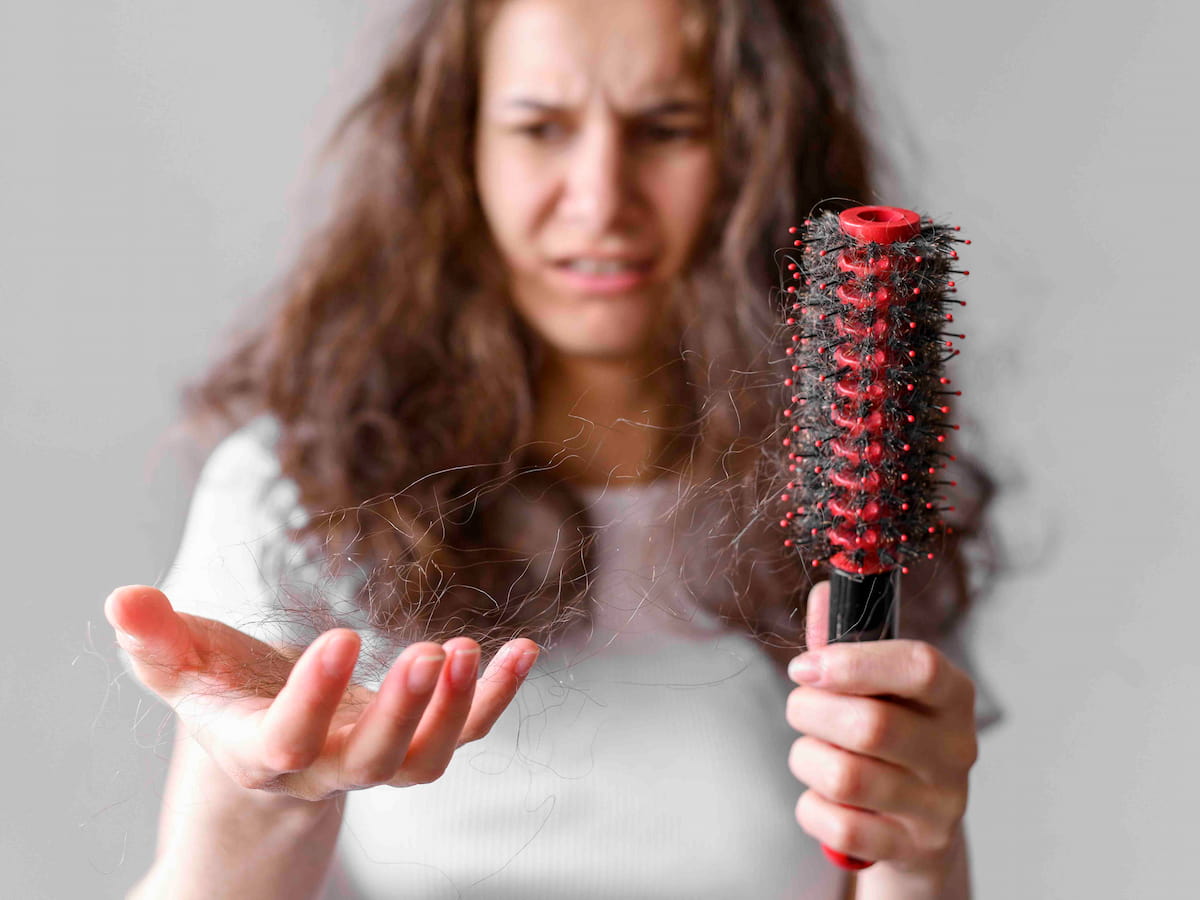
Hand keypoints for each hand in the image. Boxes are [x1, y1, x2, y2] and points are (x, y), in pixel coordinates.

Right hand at [105, 584, 538, 801]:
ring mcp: (378, 760)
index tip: (341, 635)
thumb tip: (120, 598)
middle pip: (371, 761)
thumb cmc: (224, 699)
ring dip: (456, 710)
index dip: (314, 699)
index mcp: (262, 751)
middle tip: (431, 654)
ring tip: (472, 650)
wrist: (268, 747)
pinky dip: (497, 697)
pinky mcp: (417, 741)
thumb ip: (155, 641)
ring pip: (425, 759)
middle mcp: (326, 767)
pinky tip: (524, 650)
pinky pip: (467, 732)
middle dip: (403, 713)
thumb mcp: (183, 671)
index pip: (287, 740)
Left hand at [785, 581, 976, 875]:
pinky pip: (838, 827)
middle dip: (811, 712)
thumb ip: (846, 640)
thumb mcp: (877, 686)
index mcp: (953, 695)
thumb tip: (824, 591)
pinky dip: (811, 808)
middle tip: (800, 708)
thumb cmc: (890, 736)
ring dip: (807, 759)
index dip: (854, 662)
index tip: (805, 666)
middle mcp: (957, 750)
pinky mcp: (912, 849)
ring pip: (846, 778)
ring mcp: (939, 805)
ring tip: (812, 752)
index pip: (920, 667)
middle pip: (871, 726)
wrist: (916, 826)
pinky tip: (823, 796)